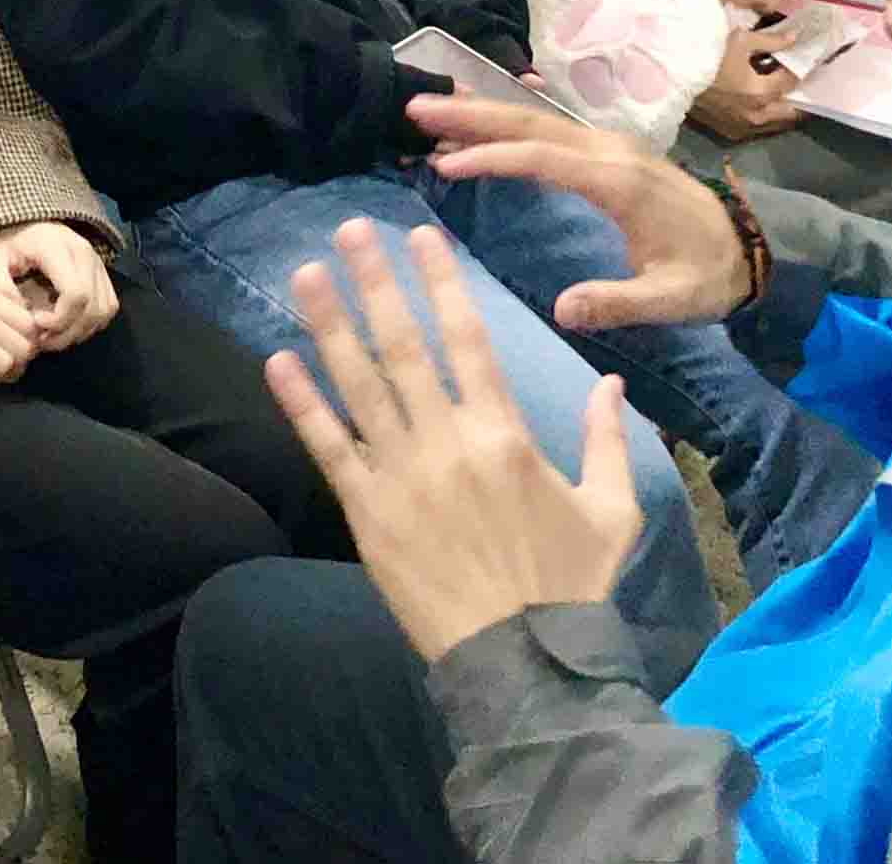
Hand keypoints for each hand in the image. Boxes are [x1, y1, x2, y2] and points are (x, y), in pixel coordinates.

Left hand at [0, 220, 118, 350]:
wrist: (25, 227)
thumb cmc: (7, 245)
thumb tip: (22, 317)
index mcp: (57, 247)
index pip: (76, 293)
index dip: (59, 319)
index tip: (35, 323)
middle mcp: (84, 252)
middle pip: (92, 307)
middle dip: (66, 332)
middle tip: (41, 338)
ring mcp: (97, 263)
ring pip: (102, 310)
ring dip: (78, 331)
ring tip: (51, 334)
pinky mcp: (102, 274)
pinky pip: (107, 307)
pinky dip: (89, 324)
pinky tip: (66, 325)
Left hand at [267, 219, 642, 662]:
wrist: (523, 661)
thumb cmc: (571, 585)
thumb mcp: (613, 511)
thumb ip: (607, 439)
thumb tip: (612, 381)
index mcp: (505, 433)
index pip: (465, 337)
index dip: (440, 281)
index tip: (419, 236)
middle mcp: (447, 442)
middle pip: (403, 345)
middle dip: (374, 281)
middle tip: (349, 230)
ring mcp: (402, 476)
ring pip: (359, 384)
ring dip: (330, 323)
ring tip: (304, 271)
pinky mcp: (367, 514)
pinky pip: (329, 447)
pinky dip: (302, 403)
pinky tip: (278, 359)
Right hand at [411, 91, 754, 327]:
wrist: (750, 247)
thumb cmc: (707, 275)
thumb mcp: (671, 299)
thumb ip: (618, 302)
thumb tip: (562, 309)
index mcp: (619, 182)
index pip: (543, 159)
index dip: (492, 158)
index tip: (444, 164)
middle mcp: (610, 152)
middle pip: (531, 124)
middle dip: (472, 115)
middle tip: (415, 108)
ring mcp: (609, 147)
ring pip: (537, 120)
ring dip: (484, 113)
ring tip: (430, 109)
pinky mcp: (608, 152)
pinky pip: (549, 130)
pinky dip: (508, 124)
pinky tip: (479, 119)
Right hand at [689, 19, 802, 141]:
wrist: (674, 76)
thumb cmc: (707, 55)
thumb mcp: (741, 41)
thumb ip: (771, 41)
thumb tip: (794, 37)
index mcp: (762, 93)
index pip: (792, 82)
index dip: (799, 70)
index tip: (801, 61)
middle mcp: (757, 115)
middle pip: (791, 112)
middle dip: (797, 97)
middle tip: (796, 83)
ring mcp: (743, 127)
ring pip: (775, 124)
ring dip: (782, 110)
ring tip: (781, 94)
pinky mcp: (730, 132)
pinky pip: (757, 129)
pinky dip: (764, 118)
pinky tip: (760, 105)